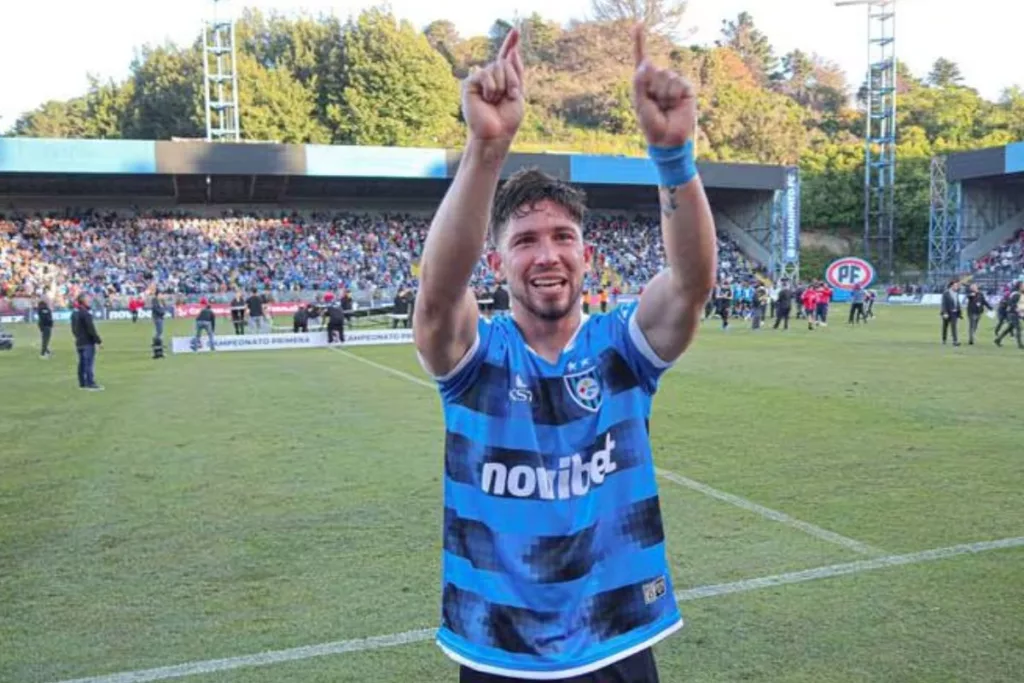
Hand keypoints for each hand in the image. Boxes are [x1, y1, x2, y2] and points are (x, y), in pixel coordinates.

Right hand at [462, 29, 524, 142]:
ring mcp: (479, 80)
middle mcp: (491, 77)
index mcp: (503, 80)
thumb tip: (513, 51)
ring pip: (497, 67)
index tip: (516, 30)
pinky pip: (485, 75)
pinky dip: (491, 88)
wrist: (495, 135)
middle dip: (512, 79)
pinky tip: (487, 100)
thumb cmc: (507, 120)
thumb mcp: (518, 94)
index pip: (507, 58)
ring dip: (503, 86)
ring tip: (496, 101)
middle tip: (509, 96)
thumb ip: (516, 72)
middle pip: (505, 62)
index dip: (511, 44)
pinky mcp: (469, 84)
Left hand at [631, 24, 696, 147]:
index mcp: (645, 83)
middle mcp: (659, 80)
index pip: (642, 59)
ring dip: (664, 94)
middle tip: (656, 104)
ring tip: (665, 107)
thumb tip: (646, 63)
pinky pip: (678, 83)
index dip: (639, 42)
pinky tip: (675, 105)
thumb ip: (640, 83)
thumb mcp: (640, 103)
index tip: (638, 24)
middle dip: (653, 88)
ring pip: (666, 76)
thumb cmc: (651, 124)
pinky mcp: (686, 88)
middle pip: (654, 70)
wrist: (668, 139)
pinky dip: (674, 95)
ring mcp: (673, 83)